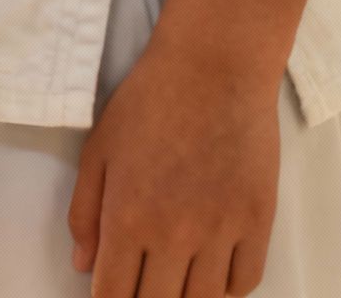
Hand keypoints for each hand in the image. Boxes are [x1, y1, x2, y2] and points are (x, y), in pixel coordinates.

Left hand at [68, 0, 340, 296]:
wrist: (213, 66)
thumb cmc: (147, 102)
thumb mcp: (98, 152)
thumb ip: (85, 214)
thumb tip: (82, 266)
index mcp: (128, 219)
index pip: (113, 297)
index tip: (109, 297)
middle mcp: (174, 234)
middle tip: (141, 285)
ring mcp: (221, 230)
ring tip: (173, 283)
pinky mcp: (258, 219)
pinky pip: (244, 281)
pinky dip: (226, 289)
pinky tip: (210, 276)